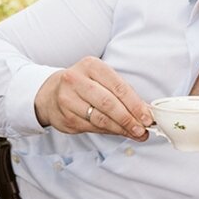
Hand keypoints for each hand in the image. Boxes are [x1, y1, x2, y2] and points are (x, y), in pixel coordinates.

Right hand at [34, 56, 152, 138]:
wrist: (50, 93)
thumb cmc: (83, 85)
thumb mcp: (101, 79)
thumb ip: (122, 93)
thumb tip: (144, 113)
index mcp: (91, 66)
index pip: (118, 87)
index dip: (135, 104)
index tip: (147, 117)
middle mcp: (76, 80)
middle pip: (108, 103)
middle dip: (128, 119)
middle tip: (142, 129)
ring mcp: (67, 99)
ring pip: (100, 118)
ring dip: (120, 128)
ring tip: (135, 133)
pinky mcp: (65, 117)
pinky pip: (92, 127)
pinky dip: (108, 131)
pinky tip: (118, 132)